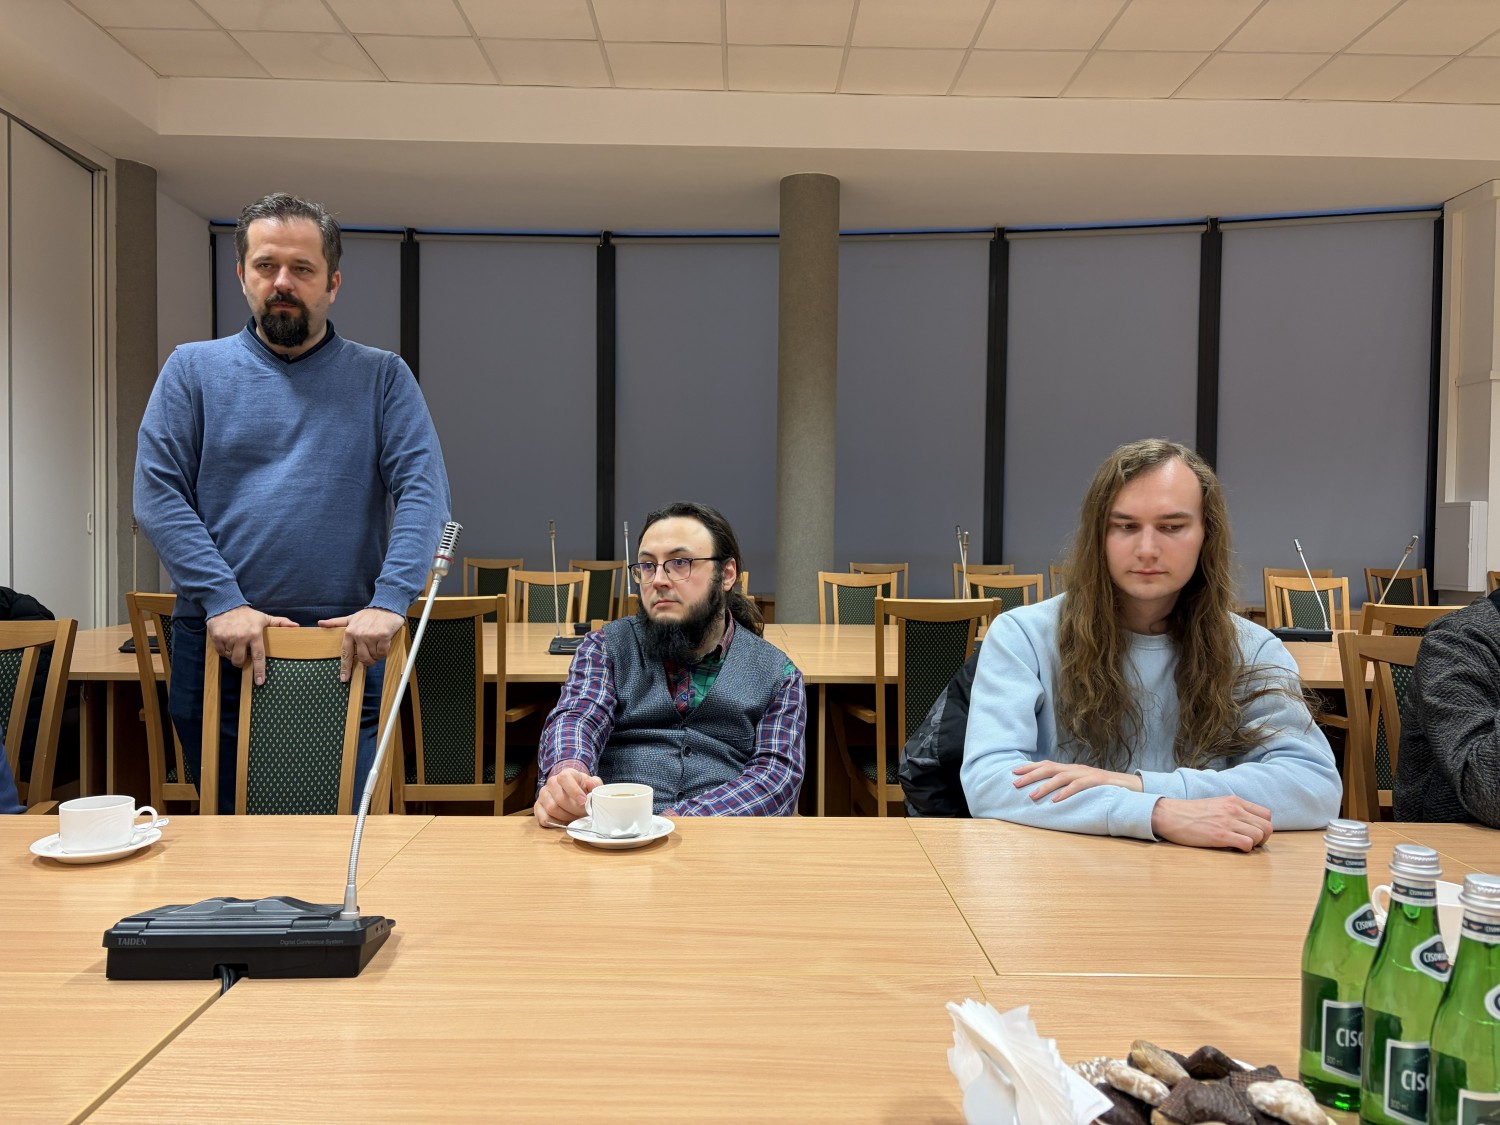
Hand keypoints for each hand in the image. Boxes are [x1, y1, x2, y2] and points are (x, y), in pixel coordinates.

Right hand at [207, 605, 296, 685]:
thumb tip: (296, 626)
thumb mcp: (264, 618)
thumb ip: (280, 623)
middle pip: (240, 660)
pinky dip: (223, 650)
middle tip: (242, 654)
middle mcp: (241, 637)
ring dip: (232, 654)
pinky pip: (220, 652)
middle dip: (241, 662)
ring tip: (235, 644)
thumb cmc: (248, 615)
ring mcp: (228, 637)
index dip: (259, 670)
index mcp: (255, 634)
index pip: (258, 656)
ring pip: (230, 657)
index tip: (260, 681)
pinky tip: (226, 641)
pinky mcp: (217, 637)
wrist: (226, 605)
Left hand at [318, 608, 404, 682]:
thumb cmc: (369, 614)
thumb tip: (320, 623)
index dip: (345, 668)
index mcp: (350, 632)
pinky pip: (383, 652)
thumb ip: (336, 622)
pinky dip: (384, 651)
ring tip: (377, 646)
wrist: (387, 606)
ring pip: (374, 656)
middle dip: (368, 661)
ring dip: (376, 655)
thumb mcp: (351, 618)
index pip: (346, 654)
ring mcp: (371, 636)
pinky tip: (384, 643)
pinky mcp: (383, 636)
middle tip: (371, 658)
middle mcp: (359, 635)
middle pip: (363, 658)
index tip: (344, 679)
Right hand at [534, 767, 601, 826]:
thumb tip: (590, 785)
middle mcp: (551, 782)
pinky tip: (564, 822)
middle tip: (583, 814)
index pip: (565, 778)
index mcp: (565, 774)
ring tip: (574, 817)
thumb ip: (595, 784)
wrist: (571, 793)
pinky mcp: (538, 807)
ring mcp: (543, 794)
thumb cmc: (583, 789)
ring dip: (566, 817)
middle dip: (574, 809)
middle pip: (560, 798)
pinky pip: (544, 818)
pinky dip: (555, 823)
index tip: (583, 801)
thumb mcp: (592, 784)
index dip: (574, 791)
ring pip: (551, 809)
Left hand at [1012, 760, 1141, 801]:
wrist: (1132, 787)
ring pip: (1060, 777)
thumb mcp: (1082, 785)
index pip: (1046, 765)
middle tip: (1015, 783)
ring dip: (1044, 786)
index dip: (1030, 767)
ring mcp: (1086, 774)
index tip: (1013, 772)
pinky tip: (1055, 801)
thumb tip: (1048, 794)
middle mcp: (1076, 769)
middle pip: (1049, 768)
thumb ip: (1067, 786)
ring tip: (1031, 795)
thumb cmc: (1104, 789)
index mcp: (1071, 769)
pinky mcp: (1097, 782)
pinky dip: (1065, 793)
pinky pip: (1078, 786)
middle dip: (1030, 775)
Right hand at [1150, 796, 1273, 851]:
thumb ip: (1233, 810)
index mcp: (1234, 801)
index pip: (1266, 815)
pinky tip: (1233, 848)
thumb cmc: (1190, 813)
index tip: (1252, 833)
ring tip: (1240, 845)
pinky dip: (1245, 850)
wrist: (1170, 815)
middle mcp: (1234, 809)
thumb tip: (1247, 824)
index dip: (1263, 827)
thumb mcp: (1216, 804)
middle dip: (1263, 839)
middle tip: (1249, 843)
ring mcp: (1228, 822)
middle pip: (1267, 827)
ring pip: (1260, 836)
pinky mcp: (1221, 836)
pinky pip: (1247, 844)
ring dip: (1254, 845)